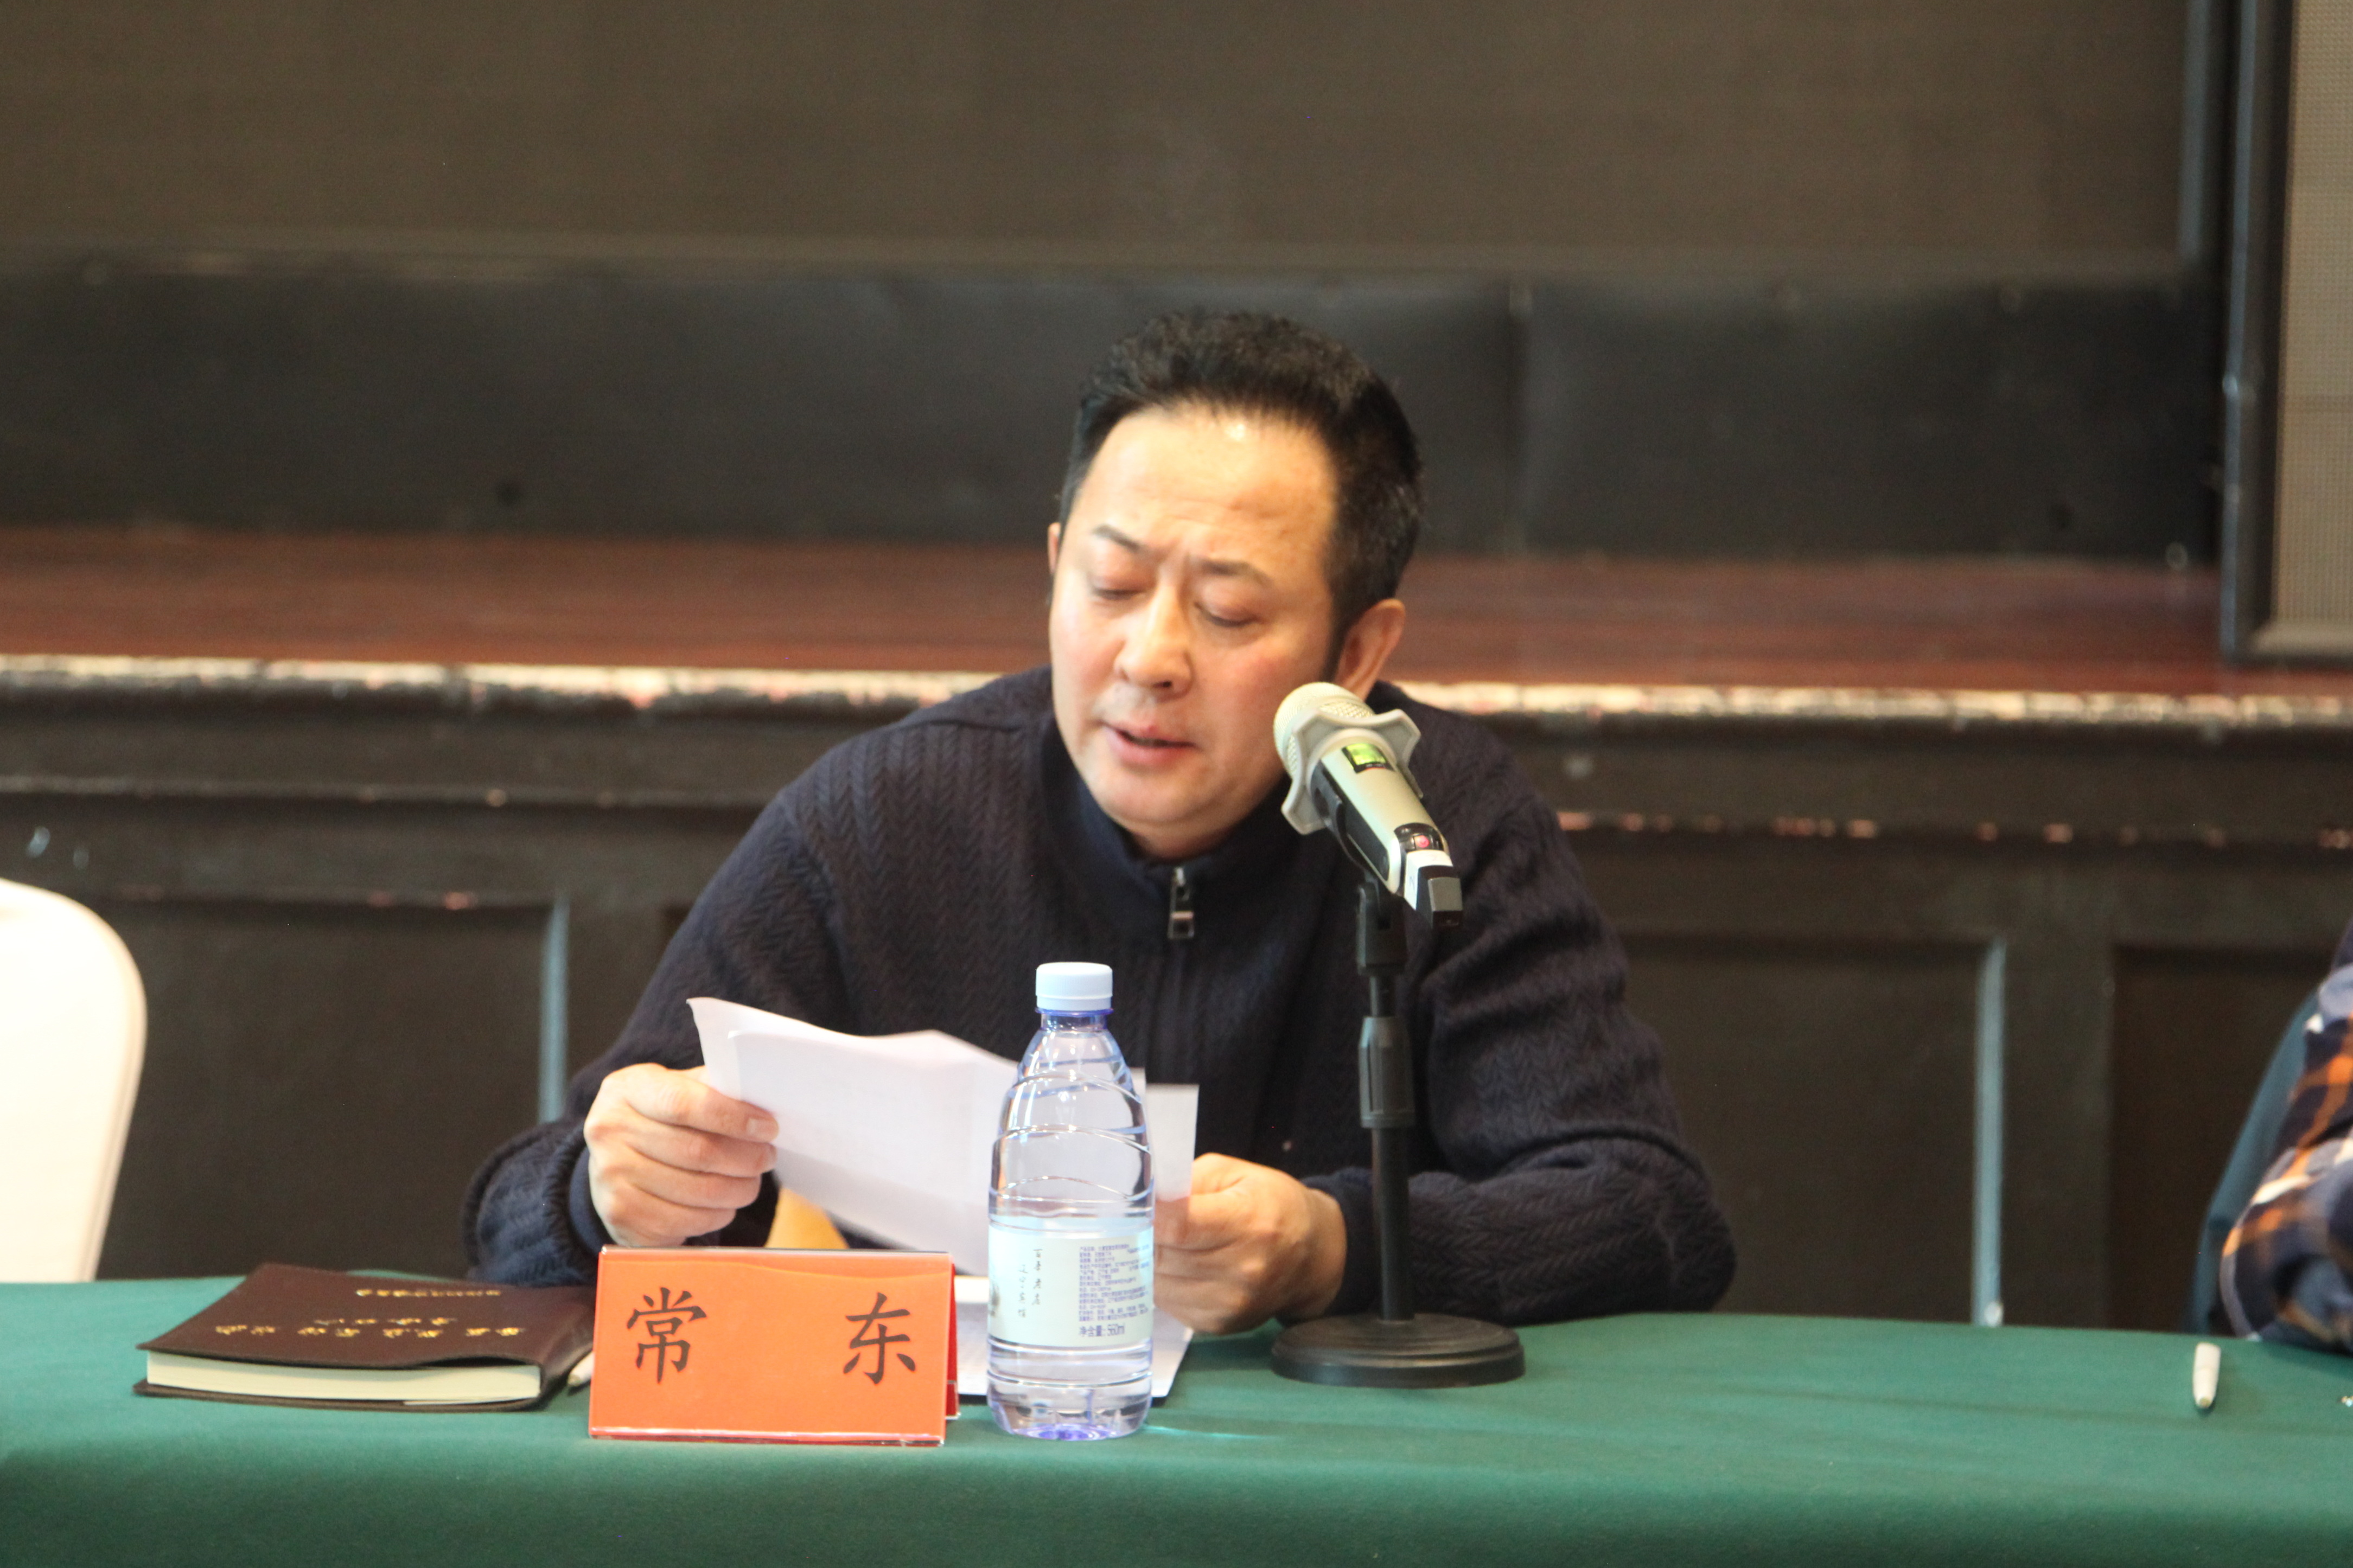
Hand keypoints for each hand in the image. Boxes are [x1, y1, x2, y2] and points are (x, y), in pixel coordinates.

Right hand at [583, 1063, 778, 1247]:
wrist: (613, 1159)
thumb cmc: (658, 1119)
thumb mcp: (676, 1088)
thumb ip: (711, 1089)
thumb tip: (759, 1101)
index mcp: (628, 1090)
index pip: (684, 1103)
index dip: (732, 1117)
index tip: (767, 1127)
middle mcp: (610, 1132)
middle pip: (697, 1152)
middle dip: (746, 1158)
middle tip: (767, 1157)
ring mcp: (611, 1178)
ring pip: (698, 1192)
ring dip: (738, 1190)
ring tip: (751, 1181)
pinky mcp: (622, 1217)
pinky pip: (686, 1223)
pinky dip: (716, 1215)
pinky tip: (723, 1204)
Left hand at [1154, 1153, 1346, 1333]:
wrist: (1313, 1254)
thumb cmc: (1272, 1204)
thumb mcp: (1233, 1173)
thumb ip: (1186, 1182)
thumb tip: (1143, 1200)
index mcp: (1249, 1223)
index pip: (1179, 1226)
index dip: (1149, 1215)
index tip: (1138, 1205)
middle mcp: (1243, 1270)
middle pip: (1162, 1256)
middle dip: (1143, 1237)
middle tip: (1141, 1220)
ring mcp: (1231, 1304)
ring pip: (1158, 1285)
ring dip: (1150, 1263)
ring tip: (1163, 1242)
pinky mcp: (1219, 1325)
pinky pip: (1169, 1305)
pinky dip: (1164, 1284)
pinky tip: (1180, 1266)